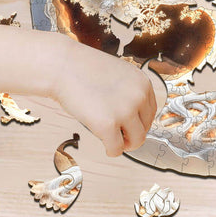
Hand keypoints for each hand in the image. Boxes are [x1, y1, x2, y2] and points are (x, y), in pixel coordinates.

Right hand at [53, 39, 157, 156]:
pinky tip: (105, 145)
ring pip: (136, 141)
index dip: (139, 121)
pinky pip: (117, 149)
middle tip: (119, 134)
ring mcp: (125, 111)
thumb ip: (130, 92)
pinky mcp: (108, 125)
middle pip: (145, 127)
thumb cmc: (85, 69)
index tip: (130, 125)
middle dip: (132, 133)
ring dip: (125, 144)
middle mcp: (139, 96)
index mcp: (143, 82)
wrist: (64, 66)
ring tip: (113, 140)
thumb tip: (134, 117)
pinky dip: (111, 150)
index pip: (151, 111)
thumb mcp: (119, 74)